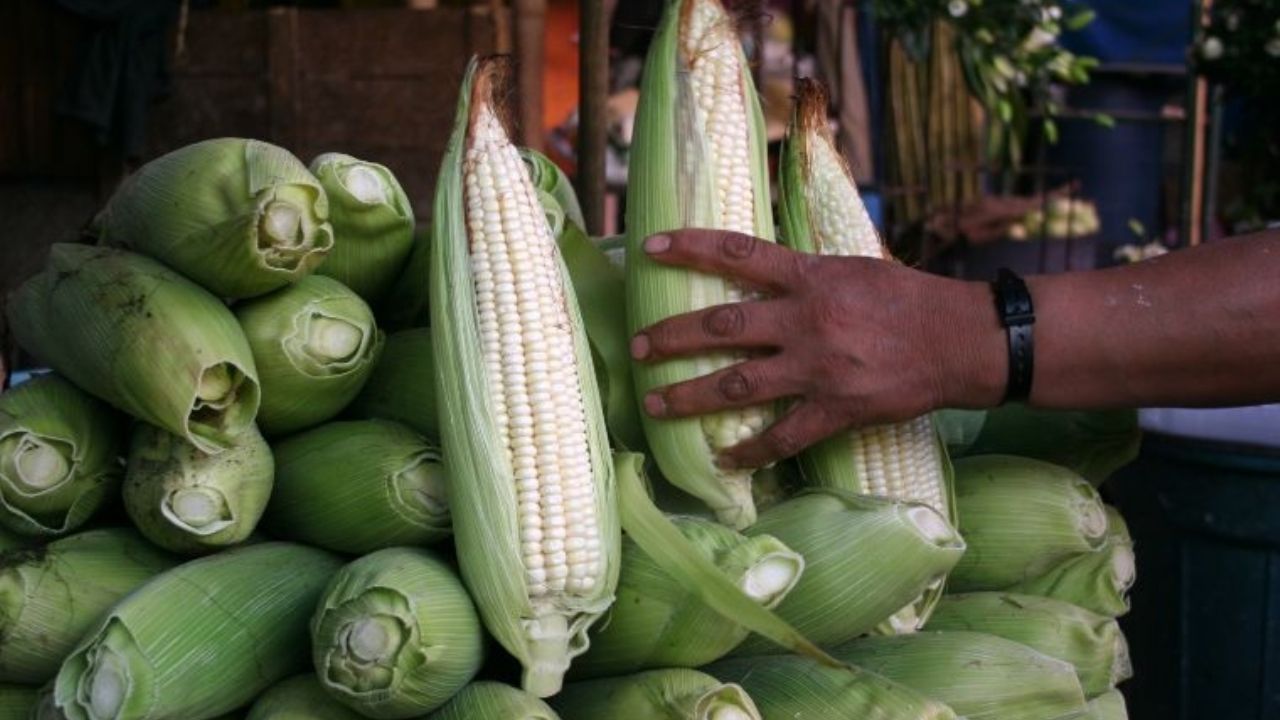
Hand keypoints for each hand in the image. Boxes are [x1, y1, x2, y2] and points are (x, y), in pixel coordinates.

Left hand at [630, 229, 1003, 468]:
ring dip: (688, 396)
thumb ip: (802, 274)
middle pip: (720, 326)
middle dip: (670, 337)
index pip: (737, 253)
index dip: (689, 247)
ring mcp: (818, 368)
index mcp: (810, 277)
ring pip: (736, 385)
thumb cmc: (907, 299)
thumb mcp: (851, 268)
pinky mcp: (836, 409)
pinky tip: (721, 459)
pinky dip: (748, 451)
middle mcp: (806, 320)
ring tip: (654, 404)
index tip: (649, 248)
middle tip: (635, 346)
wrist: (961, 341)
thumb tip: (757, 268)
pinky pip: (781, 437)